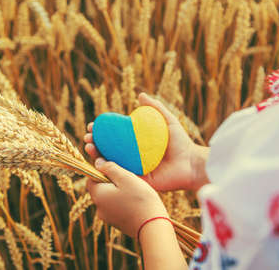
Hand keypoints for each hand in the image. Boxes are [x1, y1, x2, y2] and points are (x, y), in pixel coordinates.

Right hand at [84, 93, 209, 190]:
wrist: (190, 163)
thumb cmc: (181, 142)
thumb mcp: (168, 120)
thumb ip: (155, 108)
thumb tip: (140, 95)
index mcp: (136, 144)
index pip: (114, 136)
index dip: (102, 131)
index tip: (94, 125)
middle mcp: (132, 156)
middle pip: (108, 149)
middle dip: (94, 143)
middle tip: (88, 137)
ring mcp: (133, 169)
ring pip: (109, 163)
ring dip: (95, 155)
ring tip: (89, 146)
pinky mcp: (136, 182)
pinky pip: (119, 176)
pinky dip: (107, 170)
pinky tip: (98, 162)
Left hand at [86, 158, 167, 236]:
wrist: (153, 226)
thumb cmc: (140, 199)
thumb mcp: (126, 178)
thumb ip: (110, 168)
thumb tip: (97, 162)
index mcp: (98, 195)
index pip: (91, 178)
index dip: (102, 171)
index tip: (117, 170)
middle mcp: (99, 208)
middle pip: (100, 189)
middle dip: (111, 182)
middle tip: (128, 179)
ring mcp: (108, 218)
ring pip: (109, 198)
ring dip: (118, 192)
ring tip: (135, 191)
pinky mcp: (117, 224)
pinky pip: (116, 208)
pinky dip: (123, 203)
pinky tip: (136, 202)